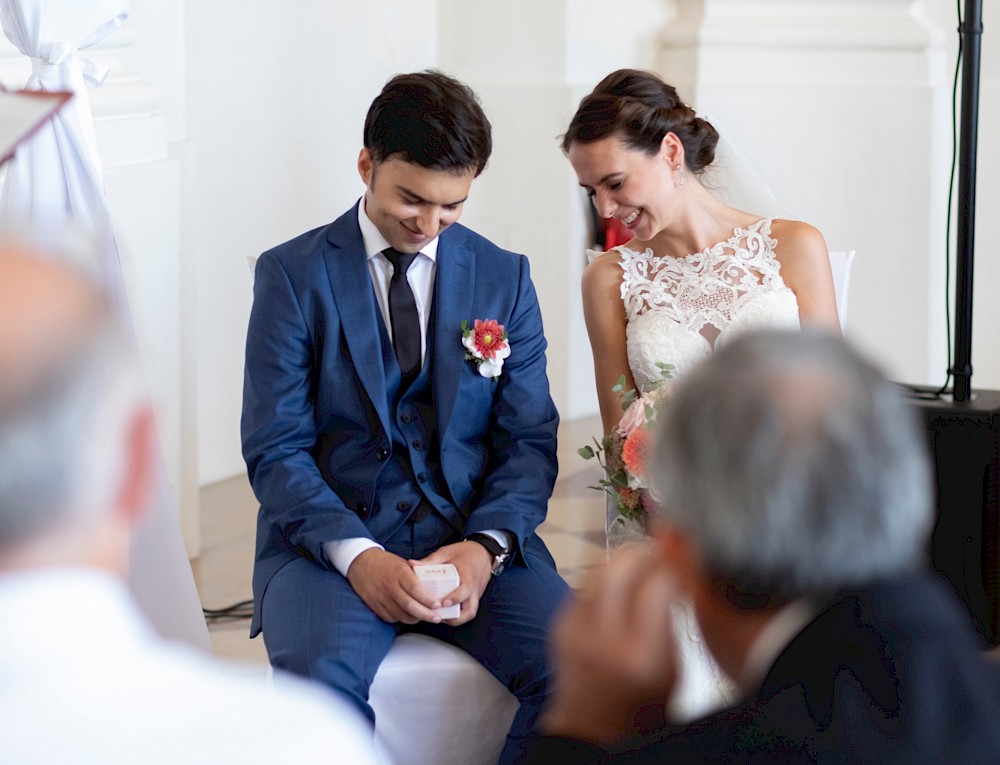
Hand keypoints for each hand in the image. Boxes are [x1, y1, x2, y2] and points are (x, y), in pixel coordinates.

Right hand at [346, 548, 441, 624]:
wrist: (360, 562)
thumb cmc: (384, 562)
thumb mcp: (402, 563)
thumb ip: (415, 575)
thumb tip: (432, 587)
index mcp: (399, 573)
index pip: (416, 589)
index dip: (428, 599)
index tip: (438, 605)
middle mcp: (390, 586)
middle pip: (410, 606)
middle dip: (426, 615)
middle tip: (436, 618)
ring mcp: (381, 597)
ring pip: (401, 615)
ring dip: (414, 619)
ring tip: (423, 617)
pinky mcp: (374, 605)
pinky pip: (390, 617)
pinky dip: (400, 619)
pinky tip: (407, 616)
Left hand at [411, 540, 492, 625]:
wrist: (484, 553)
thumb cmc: (465, 552)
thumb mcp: (447, 552)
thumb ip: (430, 560)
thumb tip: (411, 564)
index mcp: (468, 575)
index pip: (466, 590)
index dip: (456, 598)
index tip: (443, 603)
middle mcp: (474, 588)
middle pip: (470, 610)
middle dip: (454, 617)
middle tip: (438, 615)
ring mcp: (476, 595)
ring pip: (470, 614)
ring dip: (455, 619)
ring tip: (439, 617)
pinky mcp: (474, 598)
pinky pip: (468, 611)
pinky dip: (457, 615)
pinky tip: (445, 613)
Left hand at [541, 544, 678, 745]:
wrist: (591, 728)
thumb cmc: (642, 704)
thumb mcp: (674, 669)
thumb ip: (674, 620)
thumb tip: (678, 570)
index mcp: (642, 655)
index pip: (659, 584)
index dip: (674, 565)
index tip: (684, 564)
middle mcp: (605, 638)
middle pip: (621, 565)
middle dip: (645, 552)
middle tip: (661, 553)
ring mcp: (576, 629)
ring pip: (600, 569)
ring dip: (624, 562)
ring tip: (642, 568)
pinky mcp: (560, 624)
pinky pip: (586, 586)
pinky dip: (605, 581)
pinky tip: (619, 592)